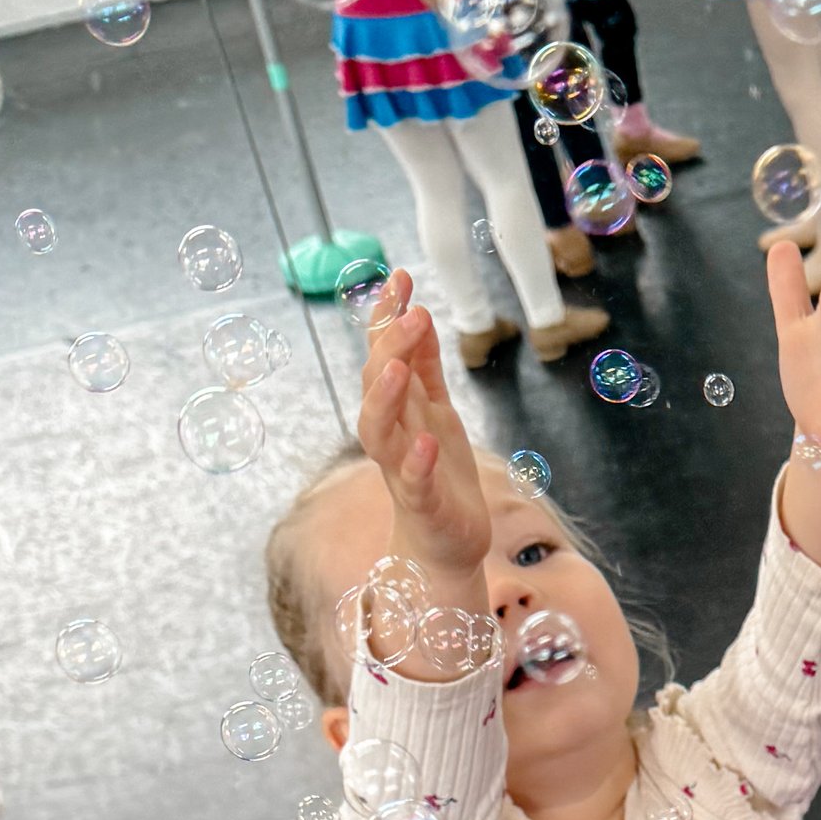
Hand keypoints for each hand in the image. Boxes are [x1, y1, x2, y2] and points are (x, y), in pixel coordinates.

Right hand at [355, 276, 491, 583]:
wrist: (443, 543)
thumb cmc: (438, 474)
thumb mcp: (436, 411)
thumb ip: (426, 367)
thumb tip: (418, 313)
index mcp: (398, 408)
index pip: (384, 353)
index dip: (388, 316)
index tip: (400, 276)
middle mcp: (391, 434)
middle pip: (377, 384)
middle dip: (389, 346)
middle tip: (411, 313)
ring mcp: (402, 469)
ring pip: (379, 431)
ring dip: (385, 398)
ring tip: (398, 367)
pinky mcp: (422, 504)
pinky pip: (413, 481)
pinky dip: (417, 462)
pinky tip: (427, 443)